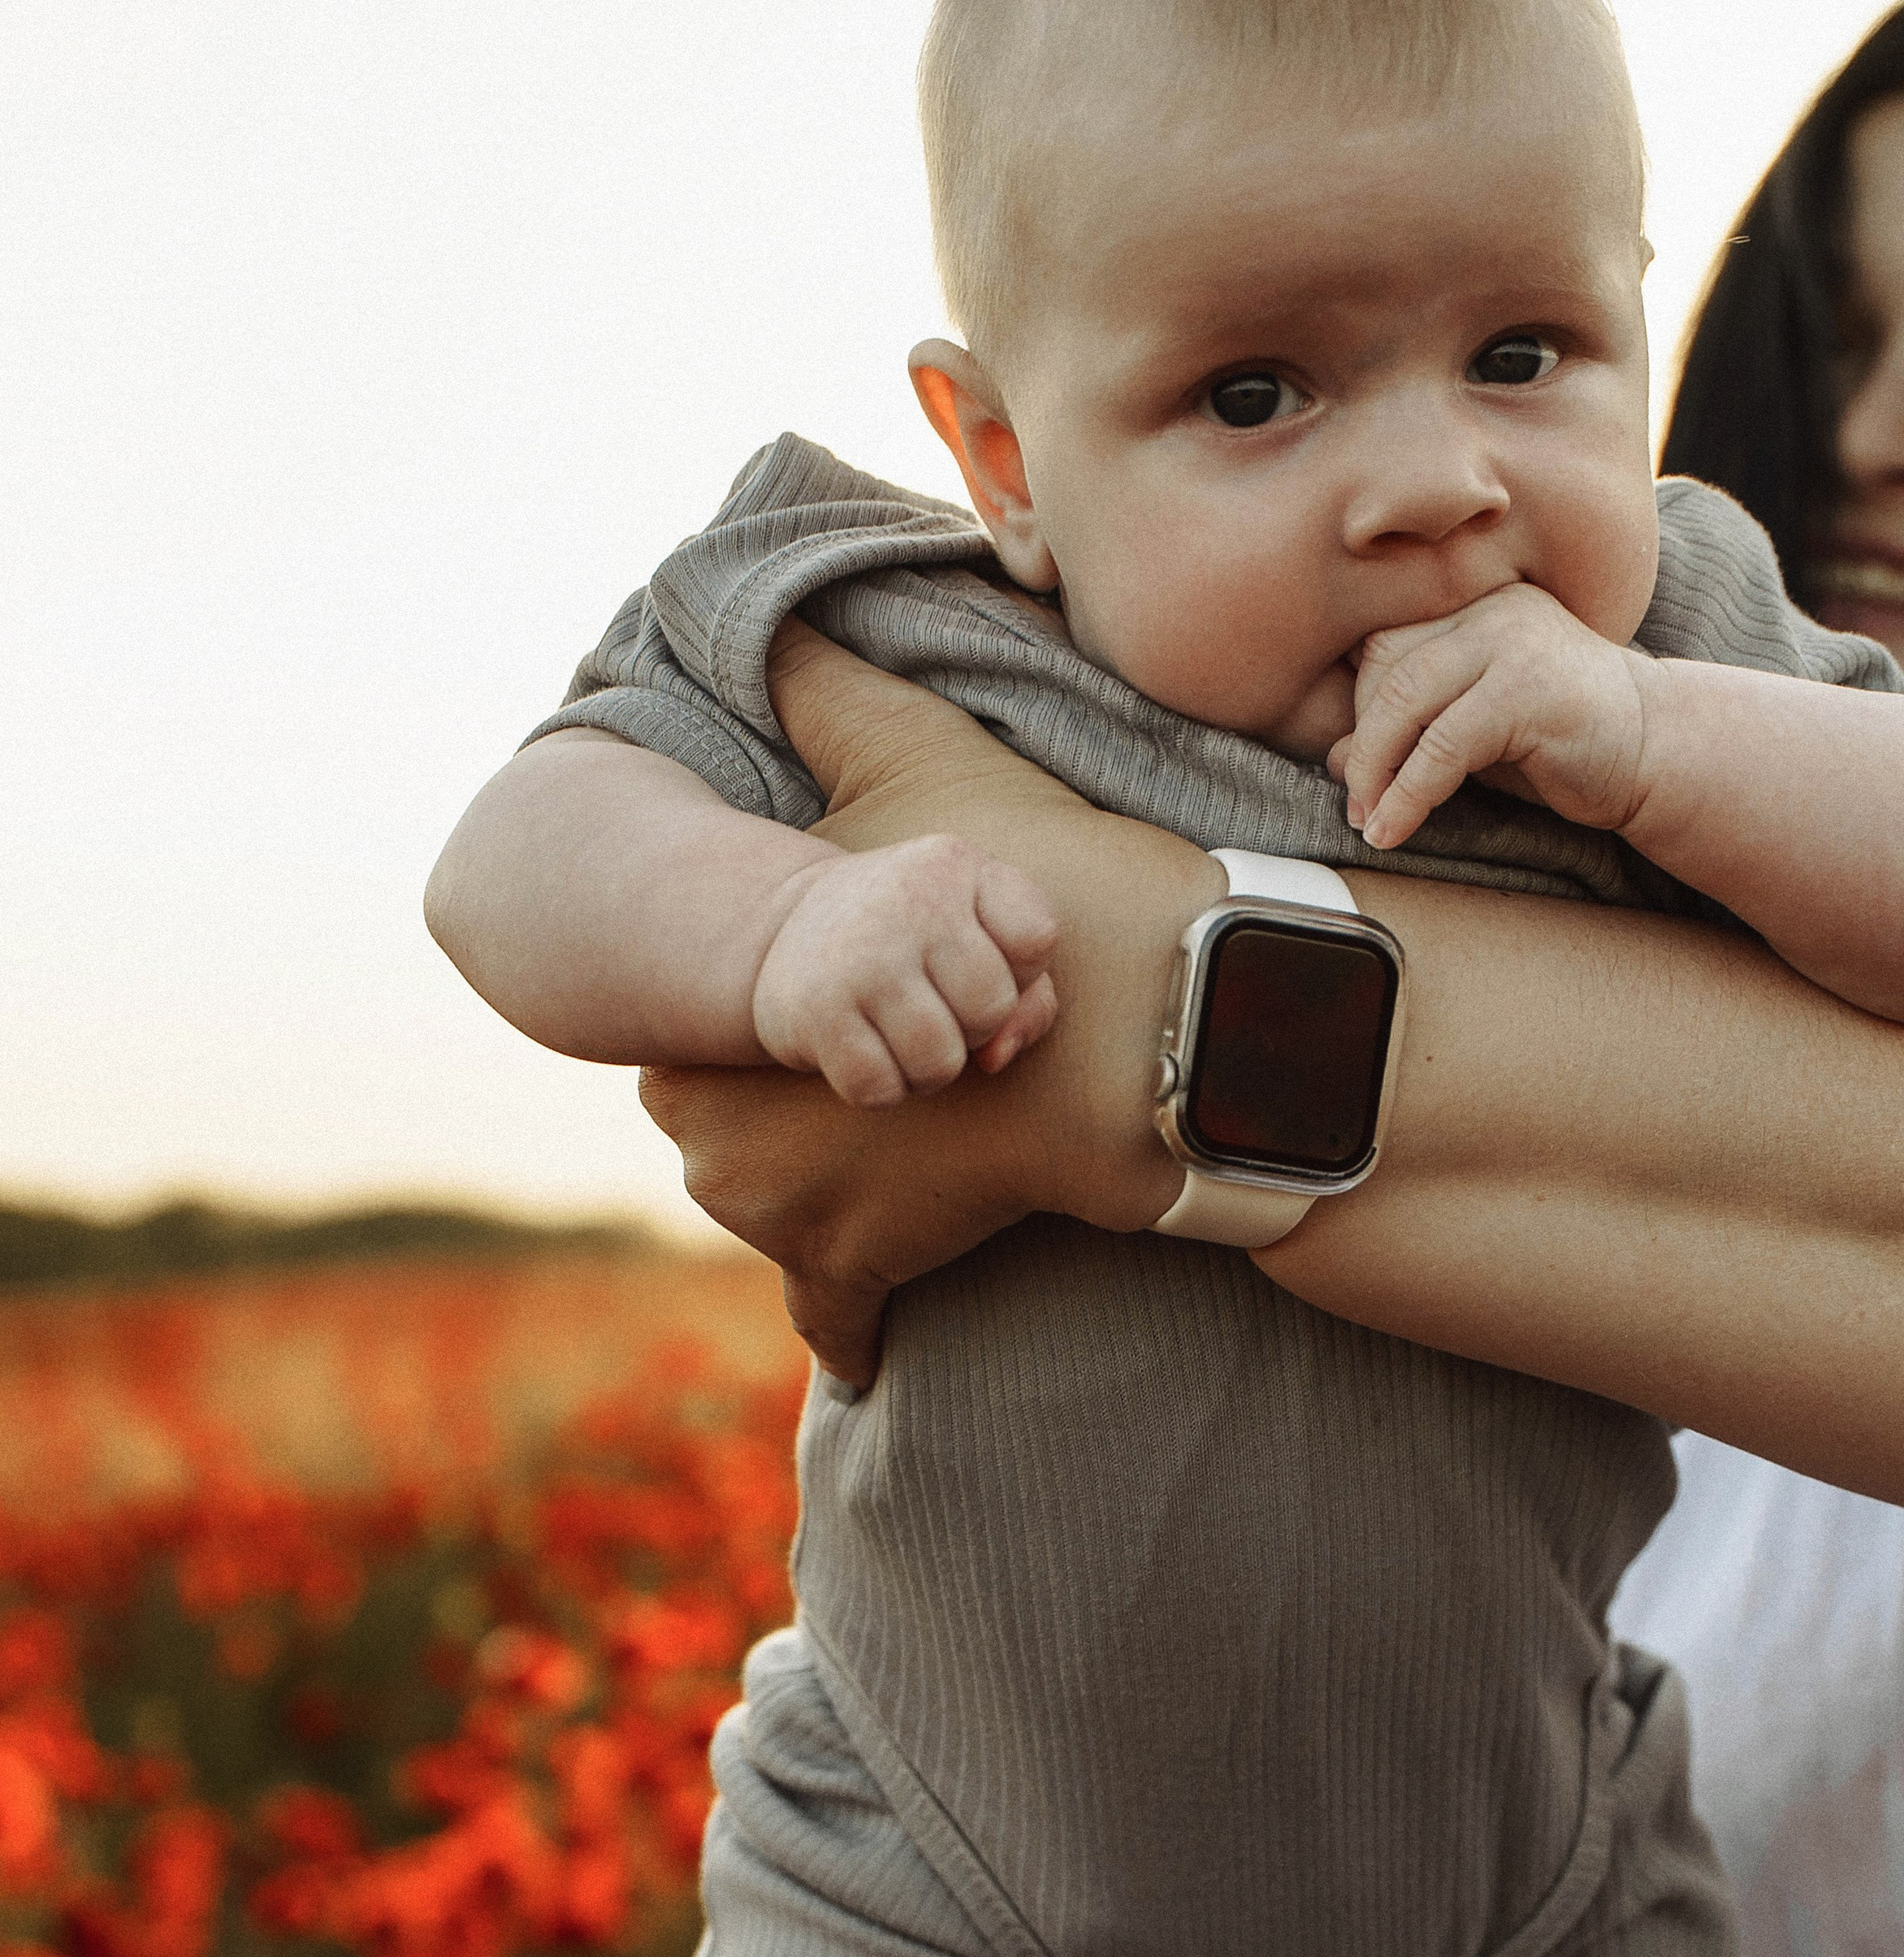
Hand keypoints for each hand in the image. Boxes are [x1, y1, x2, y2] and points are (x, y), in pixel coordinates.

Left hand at [643, 620, 1212, 1382]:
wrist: (1159, 1033)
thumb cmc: (1039, 900)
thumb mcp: (923, 766)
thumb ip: (831, 691)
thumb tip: (777, 615)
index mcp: (722, 1042)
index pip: (692, 1050)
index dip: (770, 1024)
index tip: (829, 1004)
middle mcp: (723, 1153)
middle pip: (726, 1142)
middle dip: (791, 1114)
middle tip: (883, 1071)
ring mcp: (791, 1224)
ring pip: (781, 1220)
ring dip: (829, 1197)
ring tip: (909, 1145)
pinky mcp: (866, 1277)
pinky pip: (836, 1322)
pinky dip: (849, 1330)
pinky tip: (859, 1341)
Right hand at [750, 835, 1058, 1104]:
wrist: (787, 929)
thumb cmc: (910, 942)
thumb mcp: (976, 935)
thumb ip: (1027, 995)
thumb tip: (998, 1059)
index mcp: (953, 865)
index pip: (1037, 938)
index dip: (1019, 973)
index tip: (976, 962)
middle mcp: (908, 900)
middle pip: (992, 1009)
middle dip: (972, 1028)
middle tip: (932, 1005)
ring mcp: (859, 956)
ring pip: (940, 1062)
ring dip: (927, 1069)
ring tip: (899, 1032)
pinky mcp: (816, 1011)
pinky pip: (880, 1088)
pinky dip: (880, 1086)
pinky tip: (862, 1047)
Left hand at [1329, 581, 1653, 850]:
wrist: (1659, 754)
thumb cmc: (1563, 745)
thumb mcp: (1473, 734)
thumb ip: (1412, 730)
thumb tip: (1334, 758)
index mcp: (1474, 604)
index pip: (1384, 643)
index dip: (1357, 709)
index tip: (1354, 773)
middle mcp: (1490, 609)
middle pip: (1384, 664)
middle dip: (1362, 742)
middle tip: (1357, 804)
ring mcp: (1510, 640)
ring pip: (1404, 699)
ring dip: (1375, 769)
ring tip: (1370, 821)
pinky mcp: (1527, 687)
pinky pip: (1442, 743)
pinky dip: (1408, 793)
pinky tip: (1394, 829)